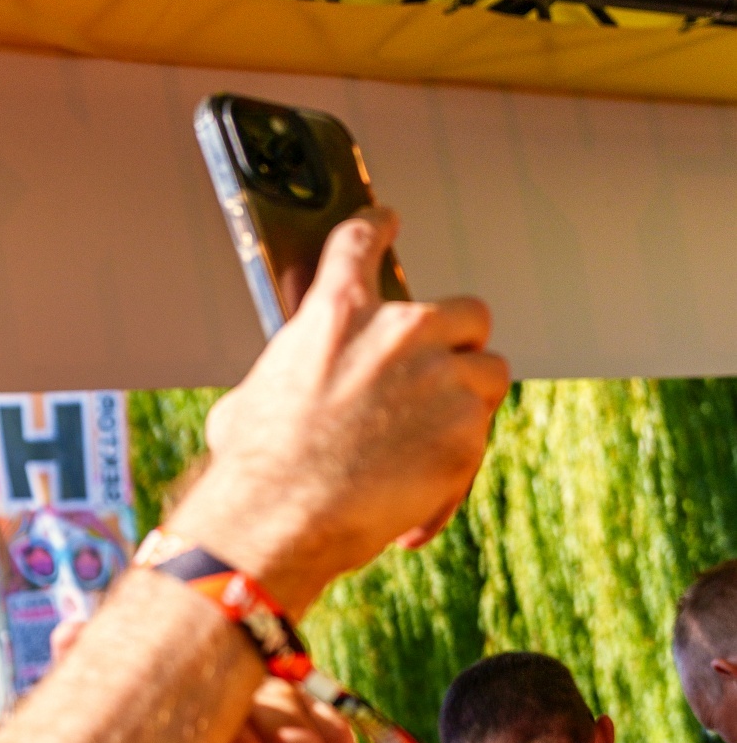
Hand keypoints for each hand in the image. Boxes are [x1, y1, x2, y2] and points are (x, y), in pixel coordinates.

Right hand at [170, 210, 507, 615]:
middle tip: (438, 376)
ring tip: (429, 446)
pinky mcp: (465, 434)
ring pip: (489, 373)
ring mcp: (440, 381)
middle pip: (467, 311)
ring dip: (469, 403)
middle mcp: (399, 333)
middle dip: (457, 343)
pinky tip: (413, 504)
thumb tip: (292, 385)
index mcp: (338, 312)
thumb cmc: (253, 466)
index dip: (380, 227)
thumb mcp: (254, 394)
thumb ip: (295, 372)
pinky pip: (480, 442)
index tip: (390, 222)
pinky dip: (453, 473)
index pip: (363, 240)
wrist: (276, 520)